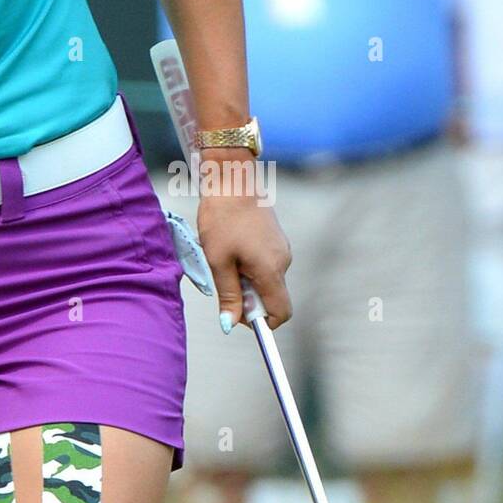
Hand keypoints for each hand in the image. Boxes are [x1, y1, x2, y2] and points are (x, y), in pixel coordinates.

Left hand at [193, 148, 292, 331]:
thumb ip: (228, 294)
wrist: (232, 178)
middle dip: (248, 297)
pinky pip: (266, 262)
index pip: (280, 313)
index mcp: (271, 270)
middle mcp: (283, 261)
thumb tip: (230, 324)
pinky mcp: (276, 238)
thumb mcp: (218, 260)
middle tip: (223, 277)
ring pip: (267, 279)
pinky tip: (231, 244)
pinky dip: (249, 264)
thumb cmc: (221, 218)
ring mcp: (282, 248)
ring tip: (225, 255)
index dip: (260, 322)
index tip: (237, 312)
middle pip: (272, 297)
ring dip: (246, 278)